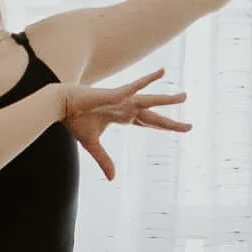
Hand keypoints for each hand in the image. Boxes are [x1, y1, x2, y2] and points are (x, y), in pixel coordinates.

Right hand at [60, 68, 191, 181]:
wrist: (61, 106)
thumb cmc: (75, 120)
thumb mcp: (92, 145)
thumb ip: (104, 160)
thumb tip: (112, 179)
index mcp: (122, 117)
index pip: (148, 124)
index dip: (163, 127)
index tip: (178, 129)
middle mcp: (126, 107)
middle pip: (154, 117)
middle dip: (171, 122)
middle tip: (190, 127)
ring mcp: (122, 99)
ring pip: (150, 101)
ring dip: (167, 99)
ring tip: (185, 97)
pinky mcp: (115, 93)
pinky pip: (134, 86)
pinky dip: (147, 80)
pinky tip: (162, 72)